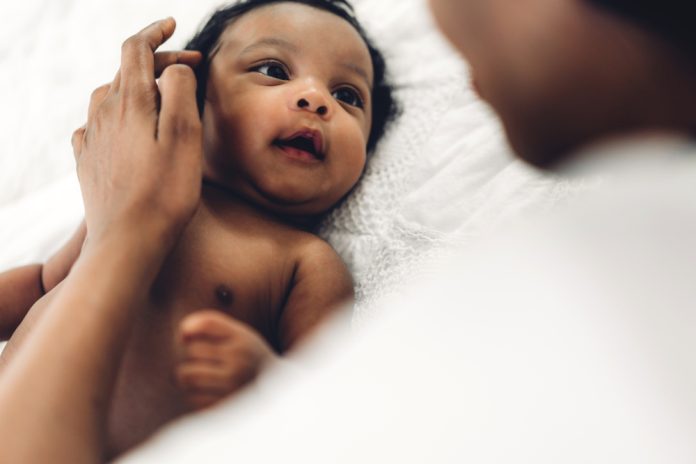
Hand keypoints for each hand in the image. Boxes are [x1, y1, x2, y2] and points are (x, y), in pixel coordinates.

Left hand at [71, 18, 203, 248]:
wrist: (128, 241)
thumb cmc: (164, 193)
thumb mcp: (185, 135)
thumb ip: (179, 91)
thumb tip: (174, 70)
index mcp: (129, 103)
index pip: (136, 49)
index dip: (155, 32)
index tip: (173, 25)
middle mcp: (104, 114)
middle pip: (126, 71)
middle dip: (158, 62)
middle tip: (189, 68)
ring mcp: (94, 139)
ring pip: (110, 96)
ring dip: (136, 88)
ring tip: (160, 96)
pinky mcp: (90, 163)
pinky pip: (97, 125)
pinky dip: (115, 115)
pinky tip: (124, 128)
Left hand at [175, 310, 277, 409]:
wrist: (277, 396)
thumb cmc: (250, 360)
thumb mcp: (241, 336)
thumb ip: (213, 325)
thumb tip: (182, 333)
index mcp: (243, 340)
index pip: (206, 323)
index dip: (188, 327)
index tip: (186, 336)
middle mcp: (238, 361)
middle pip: (192, 350)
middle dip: (191, 356)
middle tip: (202, 362)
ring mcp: (231, 385)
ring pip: (186, 376)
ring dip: (187, 377)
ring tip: (199, 378)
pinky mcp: (223, 407)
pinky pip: (192, 398)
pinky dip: (195, 396)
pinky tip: (209, 394)